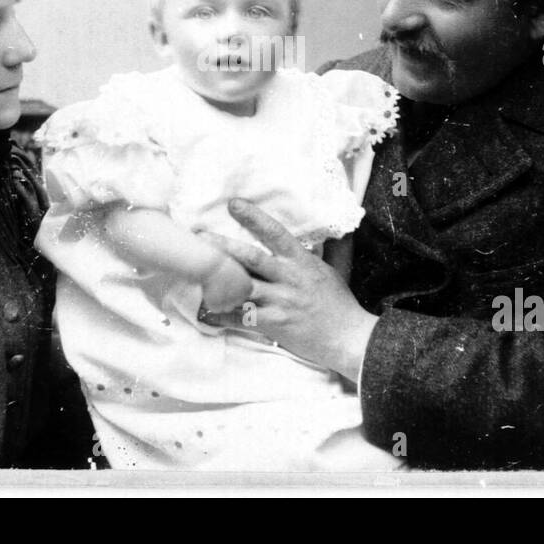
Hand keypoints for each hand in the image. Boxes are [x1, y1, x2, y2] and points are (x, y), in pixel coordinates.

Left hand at [200, 199, 379, 380]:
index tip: (234, 204)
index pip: (276, 233)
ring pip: (242, 286)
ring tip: (194, 272)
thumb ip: (323, 251)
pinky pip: (243, 318)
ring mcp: (281, 301)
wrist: (349, 338)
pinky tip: (205, 312)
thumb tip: (328, 230)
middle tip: (199, 236)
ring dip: (217, 280)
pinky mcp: (275, 324)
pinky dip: (223, 316)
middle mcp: (289, 278)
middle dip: (223, 246)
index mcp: (301, 261)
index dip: (254, 217)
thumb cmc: (340, 304)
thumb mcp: (333, 270)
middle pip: (251, 258)